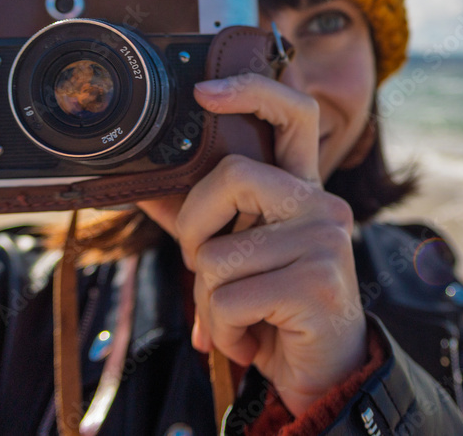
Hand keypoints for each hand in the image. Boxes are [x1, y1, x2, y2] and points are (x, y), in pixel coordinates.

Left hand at [173, 74, 367, 416]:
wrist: (320, 372)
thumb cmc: (271, 308)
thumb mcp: (234, 255)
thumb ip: (200, 219)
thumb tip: (137, 183)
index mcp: (302, 188)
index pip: (292, 115)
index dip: (251, 91)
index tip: (203, 93)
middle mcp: (321, 204)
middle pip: (231, 176)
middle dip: (196, 229)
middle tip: (208, 267)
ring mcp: (325, 241)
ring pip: (218, 256)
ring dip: (209, 300)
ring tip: (240, 318)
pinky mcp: (317, 283)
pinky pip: (229, 298)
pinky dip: (223, 330)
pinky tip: (251, 338)